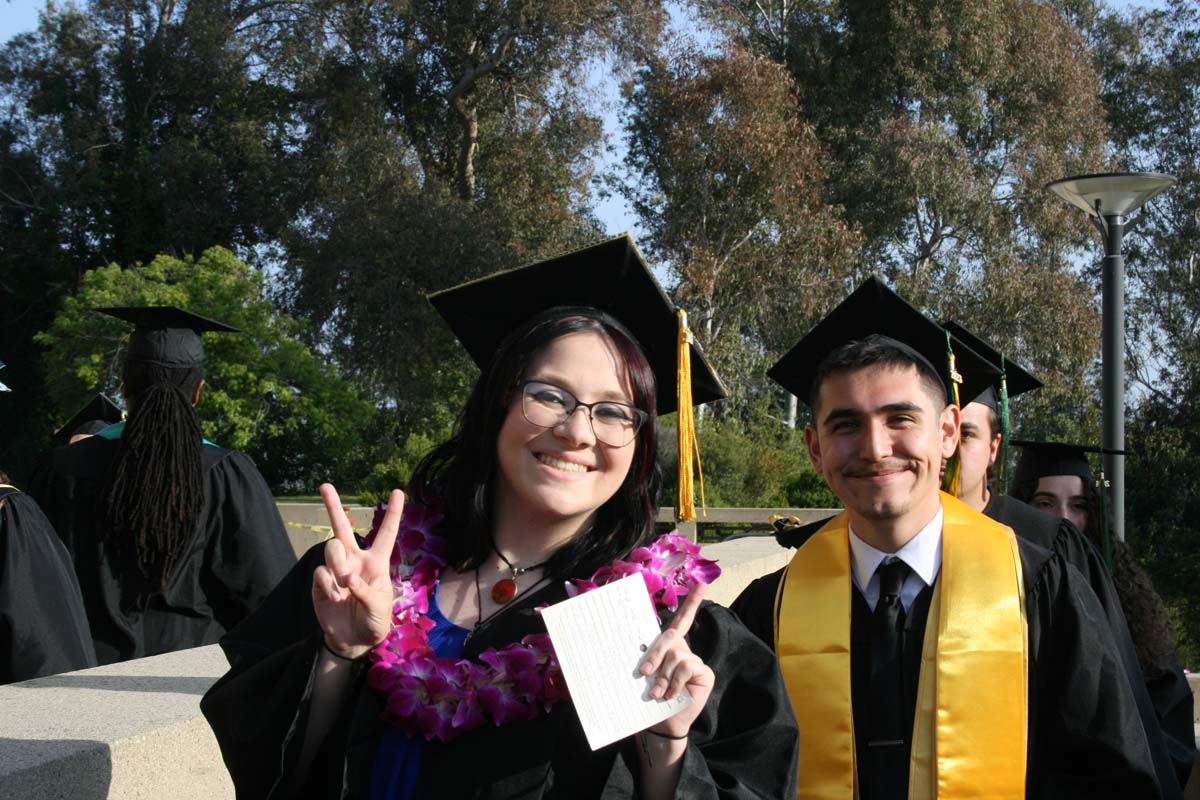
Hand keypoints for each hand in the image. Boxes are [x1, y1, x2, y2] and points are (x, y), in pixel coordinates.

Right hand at [311, 484, 402, 659]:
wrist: (353, 641)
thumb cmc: (374, 622)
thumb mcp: (380, 609)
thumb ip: (366, 592)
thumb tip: (348, 578)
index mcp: (377, 562)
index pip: (385, 533)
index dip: (393, 513)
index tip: (398, 491)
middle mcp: (355, 560)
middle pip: (342, 527)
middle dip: (333, 505)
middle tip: (324, 486)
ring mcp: (336, 569)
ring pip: (331, 548)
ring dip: (337, 564)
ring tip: (343, 585)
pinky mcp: (321, 582)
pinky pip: (320, 572)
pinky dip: (327, 585)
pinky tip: (334, 598)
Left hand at [636, 582, 714, 737]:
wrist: (660, 724)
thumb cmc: (647, 697)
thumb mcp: (641, 674)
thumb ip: (641, 656)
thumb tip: (627, 642)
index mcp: (670, 645)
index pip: (683, 618)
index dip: (693, 601)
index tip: (702, 581)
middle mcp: (685, 649)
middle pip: (671, 636)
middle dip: (655, 653)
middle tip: (644, 673)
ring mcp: (696, 661)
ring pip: (676, 655)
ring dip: (663, 676)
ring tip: (657, 693)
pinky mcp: (704, 673)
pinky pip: (687, 667)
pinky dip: (675, 682)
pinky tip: (671, 695)